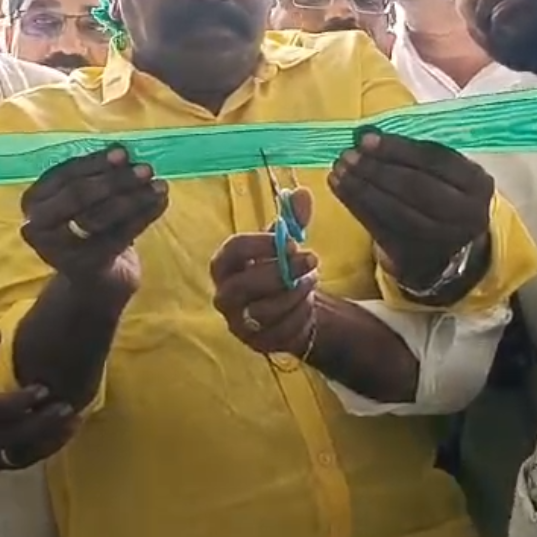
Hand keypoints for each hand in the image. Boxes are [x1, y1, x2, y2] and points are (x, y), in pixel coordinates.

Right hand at [0, 331, 78, 471]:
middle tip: (68, 406)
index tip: (44, 387)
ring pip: (21, 454)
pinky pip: (21, 462)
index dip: (21, 401)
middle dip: (44, 423)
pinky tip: (63, 436)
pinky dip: (44, 450)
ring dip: (50, 439)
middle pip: (14, 436)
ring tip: (75, 421)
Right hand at [21, 145, 168, 292]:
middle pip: (78, 195)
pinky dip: (143, 216)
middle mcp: (37, 225)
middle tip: (146, 168)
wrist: (91, 277)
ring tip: (159, 185)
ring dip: (134, 198)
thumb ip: (97, 177)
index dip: (94, 162)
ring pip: (99, 217)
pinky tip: (160, 202)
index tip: (123, 152)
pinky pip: (117, 236)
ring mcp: (58, 250)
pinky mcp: (84, 266)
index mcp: (33, 200)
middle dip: (115, 180)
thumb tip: (126, 155)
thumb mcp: (82, 199)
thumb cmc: (87, 225)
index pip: (64, 175)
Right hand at [210, 188, 318, 355]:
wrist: (288, 310)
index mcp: (225, 265)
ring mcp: (237, 322)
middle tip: (312, 259)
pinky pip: (279, 332)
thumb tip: (302, 193)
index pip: (232, 250)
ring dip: (294, 294)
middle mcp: (224, 294)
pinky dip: (300, 316)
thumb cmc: (278, 270)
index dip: (261, 244)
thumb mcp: (285, 244)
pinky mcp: (255, 343)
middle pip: (243, 285)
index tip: (293, 240)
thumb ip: (293, 220)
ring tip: (312, 280)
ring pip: (263, 311)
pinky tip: (309, 303)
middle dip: (281, 271)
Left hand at [328, 131, 492, 287]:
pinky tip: (340, 188)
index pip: (436, 161)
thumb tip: (366, 134)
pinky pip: (381, 229)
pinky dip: (357, 206)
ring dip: (362, 189)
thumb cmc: (444, 194)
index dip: (398, 149)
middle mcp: (465, 215)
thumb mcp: (445, 172)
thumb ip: (412, 153)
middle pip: (415, 188)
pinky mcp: (415, 257)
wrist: (451, 248)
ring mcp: (440, 240)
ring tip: (339, 170)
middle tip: (348, 156)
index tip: (366, 138)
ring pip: (395, 212)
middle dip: (377, 170)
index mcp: (477, 185)